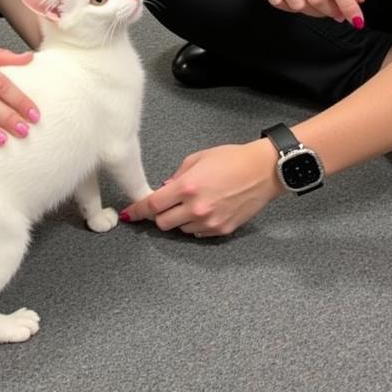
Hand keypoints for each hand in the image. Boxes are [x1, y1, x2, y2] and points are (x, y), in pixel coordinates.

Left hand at [121, 141, 280, 236]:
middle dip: (160, 214)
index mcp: (186, 187)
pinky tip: (207, 209)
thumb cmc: (232, 159)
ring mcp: (209, 222)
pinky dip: (196, 224)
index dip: (137, 211)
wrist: (262, 171)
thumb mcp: (198, 158)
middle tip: (168, 204)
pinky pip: (198, 233)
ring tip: (194, 203)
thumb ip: (178, 175)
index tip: (129, 214)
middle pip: (163, 223)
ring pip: (181, 229)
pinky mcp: (221, 230)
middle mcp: (195, 208)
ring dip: (180, 219)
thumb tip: (166, 188)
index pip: (152, 205)